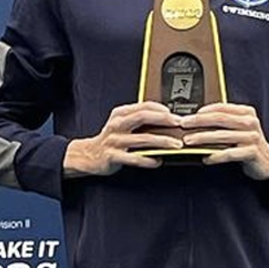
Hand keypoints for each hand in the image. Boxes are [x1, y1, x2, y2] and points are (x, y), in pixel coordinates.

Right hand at [63, 102, 181, 176]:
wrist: (89, 155)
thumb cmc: (111, 139)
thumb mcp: (121, 123)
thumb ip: (138, 119)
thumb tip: (165, 118)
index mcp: (120, 114)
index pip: (143, 106)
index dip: (161, 109)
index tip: (175, 114)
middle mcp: (117, 125)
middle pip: (143, 117)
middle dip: (164, 120)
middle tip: (179, 125)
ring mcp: (114, 140)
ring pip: (142, 139)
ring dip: (162, 142)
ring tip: (176, 145)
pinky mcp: (112, 156)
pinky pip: (134, 158)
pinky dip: (148, 160)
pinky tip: (158, 161)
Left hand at [180, 103, 268, 179]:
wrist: (267, 163)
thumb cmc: (248, 144)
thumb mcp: (240, 128)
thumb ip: (225, 121)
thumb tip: (197, 118)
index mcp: (247, 113)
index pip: (222, 107)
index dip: (203, 110)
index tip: (189, 115)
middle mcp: (250, 123)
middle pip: (220, 119)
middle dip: (199, 122)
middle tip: (183, 125)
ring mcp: (252, 137)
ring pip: (222, 136)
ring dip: (202, 138)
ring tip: (189, 141)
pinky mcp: (252, 153)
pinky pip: (230, 153)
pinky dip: (216, 156)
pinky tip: (206, 158)